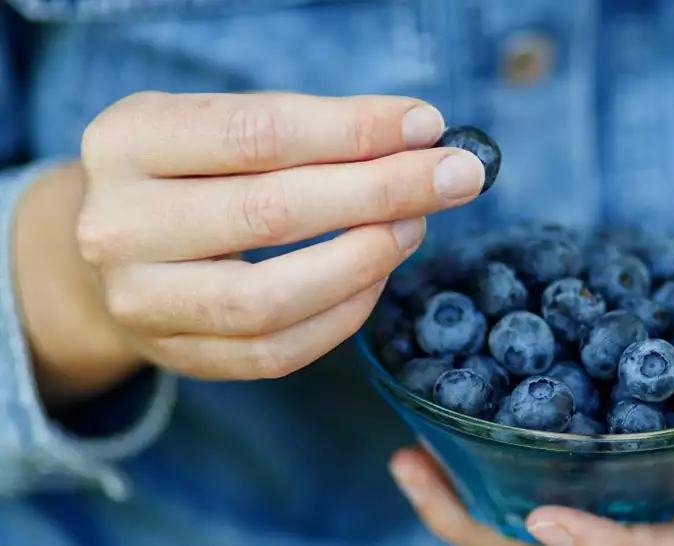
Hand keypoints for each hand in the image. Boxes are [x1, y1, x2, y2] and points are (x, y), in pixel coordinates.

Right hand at [22, 91, 485, 402]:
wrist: (117, 247)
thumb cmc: (192, 172)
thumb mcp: (224, 125)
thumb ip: (311, 131)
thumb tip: (421, 138)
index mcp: (127, 141)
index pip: (260, 133)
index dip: (355, 130)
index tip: (428, 126)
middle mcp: (119, 225)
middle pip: (272, 212)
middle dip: (382, 191)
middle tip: (454, 178)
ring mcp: (141, 301)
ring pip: (272, 297)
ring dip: (365, 259)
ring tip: (415, 226)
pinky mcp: (178, 355)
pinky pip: (278, 350)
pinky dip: (344, 314)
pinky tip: (379, 275)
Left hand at [389, 276, 673, 545]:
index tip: (541, 522)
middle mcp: (653, 508)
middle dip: (490, 529)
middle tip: (425, 478)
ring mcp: (618, 486)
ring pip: (532, 520)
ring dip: (465, 500)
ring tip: (407, 459)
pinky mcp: (594, 452)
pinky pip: (528, 473)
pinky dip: (477, 460)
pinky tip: (429, 431)